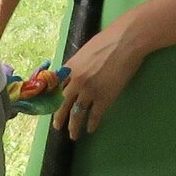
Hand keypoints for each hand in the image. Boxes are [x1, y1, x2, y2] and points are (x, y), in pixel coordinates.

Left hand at [52, 16, 151, 139]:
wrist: (126, 41)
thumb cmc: (107, 40)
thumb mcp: (84, 51)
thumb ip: (76, 65)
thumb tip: (71, 74)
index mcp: (69, 68)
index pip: (54, 89)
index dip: (51, 100)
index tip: (49, 107)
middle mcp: (76, 82)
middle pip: (62, 104)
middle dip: (58, 118)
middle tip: (57, 126)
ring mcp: (89, 91)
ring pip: (77, 114)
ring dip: (73, 127)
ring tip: (73, 135)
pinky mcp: (105, 97)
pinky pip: (94, 115)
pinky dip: (92, 124)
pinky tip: (90, 129)